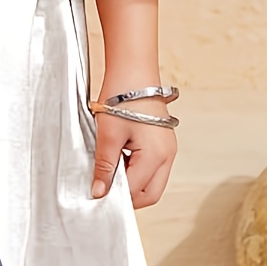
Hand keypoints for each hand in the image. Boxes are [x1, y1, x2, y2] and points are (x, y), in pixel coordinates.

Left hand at [90, 92, 176, 207]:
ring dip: (132, 181)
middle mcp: (168, 155)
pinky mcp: (163, 142)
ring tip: (110, 166)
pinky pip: (152, 167)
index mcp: (157, 156)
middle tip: (105, 184)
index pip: (137, 193)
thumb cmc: (122, 97)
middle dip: (129, 195)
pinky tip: (119, 157)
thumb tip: (99, 192)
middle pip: (150, 193)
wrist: (133, 69)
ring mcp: (168, 149)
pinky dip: (136, 169)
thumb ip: (104, 167)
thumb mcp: (108, 135)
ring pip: (152, 181)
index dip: (116, 196)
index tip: (98, 192)